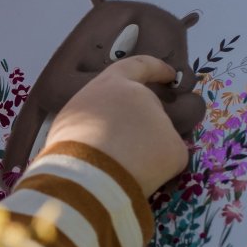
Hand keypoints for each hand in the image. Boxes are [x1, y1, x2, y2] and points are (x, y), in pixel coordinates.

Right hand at [41, 55, 188, 196]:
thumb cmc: (71, 145)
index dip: (156, 69)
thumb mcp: (73, 117)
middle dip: (142, 130)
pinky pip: (167, 163)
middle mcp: (142, 97)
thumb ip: (95, 114)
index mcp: (112, 84)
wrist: (89, 174)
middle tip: (123, 153)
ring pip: (158, 140)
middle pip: (149, 111)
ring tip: (123, 170)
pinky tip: (138, 180)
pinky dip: (156, 173)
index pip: (139, 66)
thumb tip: (103, 130)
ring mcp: (163, 122)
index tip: (170, 75)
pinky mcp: (176, 149)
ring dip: (146, 152)